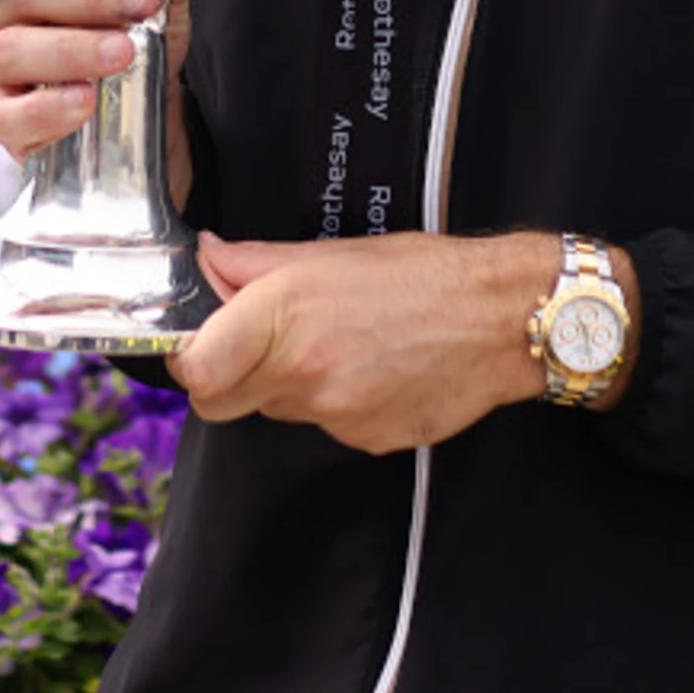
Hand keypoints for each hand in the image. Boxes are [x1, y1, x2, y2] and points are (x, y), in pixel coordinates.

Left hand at [171, 231, 554, 453]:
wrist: (503, 319)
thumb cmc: (427, 275)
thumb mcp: (333, 252)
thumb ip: (257, 262)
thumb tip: (209, 259)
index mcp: (285, 312)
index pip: (195, 370)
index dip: (190, 358)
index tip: (201, 342)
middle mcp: (303, 369)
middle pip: (221, 403)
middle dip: (227, 377)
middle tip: (257, 346)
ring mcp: (335, 412)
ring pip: (277, 411)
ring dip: (290, 384)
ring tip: (339, 344)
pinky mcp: (365, 440)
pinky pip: (327, 426)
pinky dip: (337, 403)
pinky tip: (372, 368)